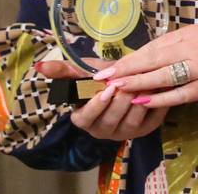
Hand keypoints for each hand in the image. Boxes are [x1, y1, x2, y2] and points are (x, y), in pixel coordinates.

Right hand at [35, 59, 167, 140]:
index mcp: (84, 119)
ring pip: (131, 122)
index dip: (96, 105)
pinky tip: (158, 89)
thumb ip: (63, 70)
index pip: (86, 118)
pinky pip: (151, 121)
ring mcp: (124, 132)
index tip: (105, 89)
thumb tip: (39, 65)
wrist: (127, 78)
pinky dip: (155, 105)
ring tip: (143, 83)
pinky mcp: (145, 129)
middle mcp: (103, 130)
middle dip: (120, 100)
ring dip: (138, 102)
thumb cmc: (101, 76)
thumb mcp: (83, 71)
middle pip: (111, 120)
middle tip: (128, 81)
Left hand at [94, 25, 197, 108]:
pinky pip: (179, 93)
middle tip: (100, 77)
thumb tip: (156, 55)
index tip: (108, 64)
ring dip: (136, 82)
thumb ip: (182, 45)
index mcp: (188, 34)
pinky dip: (159, 98)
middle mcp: (190, 47)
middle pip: (151, 58)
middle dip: (124, 68)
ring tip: (114, 89)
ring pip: (162, 75)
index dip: (129, 56)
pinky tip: (143, 101)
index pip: (152, 45)